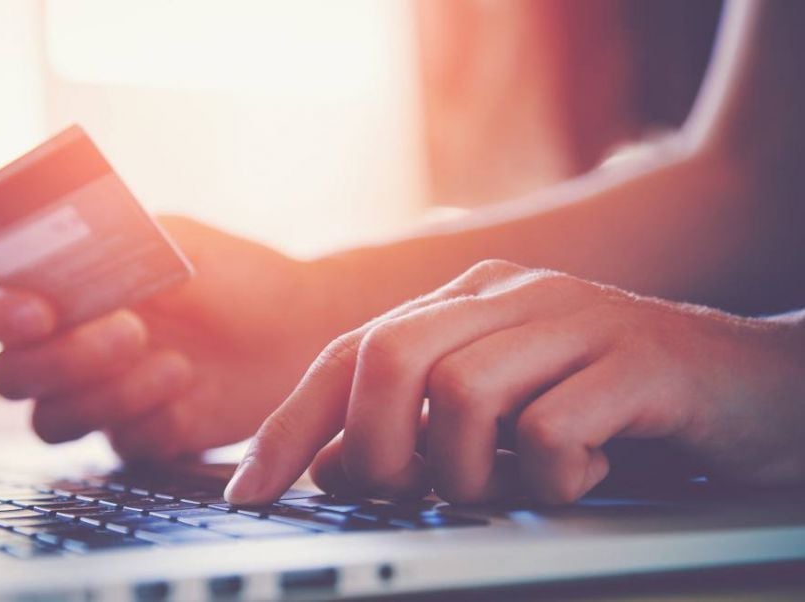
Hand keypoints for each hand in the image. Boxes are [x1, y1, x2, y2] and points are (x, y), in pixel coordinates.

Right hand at [0, 217, 345, 460]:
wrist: (294, 326)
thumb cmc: (229, 273)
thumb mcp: (172, 240)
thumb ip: (112, 241)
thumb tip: (62, 240)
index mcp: (57, 295)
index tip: (36, 312)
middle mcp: (64, 353)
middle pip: (9, 377)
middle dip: (63, 359)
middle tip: (132, 330)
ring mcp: (97, 401)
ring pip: (51, 422)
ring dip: (108, 394)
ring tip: (178, 363)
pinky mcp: (137, 439)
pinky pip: (117, 447)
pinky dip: (150, 422)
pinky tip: (191, 392)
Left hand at [226, 260, 804, 504]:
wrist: (759, 386)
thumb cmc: (615, 406)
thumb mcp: (502, 417)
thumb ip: (417, 428)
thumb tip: (331, 466)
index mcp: (468, 303)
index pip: (351, 354)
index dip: (291, 426)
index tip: (248, 493)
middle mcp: (512, 297)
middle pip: (389, 356)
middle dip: (373, 448)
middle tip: (401, 494)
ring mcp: (578, 320)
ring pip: (461, 392)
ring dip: (466, 470)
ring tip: (507, 486)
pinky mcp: (641, 361)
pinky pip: (553, 430)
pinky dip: (550, 479)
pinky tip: (583, 479)